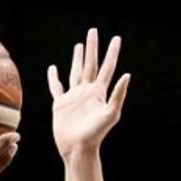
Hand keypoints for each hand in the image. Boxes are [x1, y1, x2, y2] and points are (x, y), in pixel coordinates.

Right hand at [48, 29, 129, 158]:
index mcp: (99, 92)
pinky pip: (57, 87)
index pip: (107, 67)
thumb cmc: (96, 135)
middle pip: (90, 64)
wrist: (78, 149)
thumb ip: (118, 95)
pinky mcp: (61, 104)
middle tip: (93, 31)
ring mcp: (74, 97)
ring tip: (79, 46)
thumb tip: (127, 75)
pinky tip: (53, 69)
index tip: (116, 38)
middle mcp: (87, 91)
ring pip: (75, 72)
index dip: (112, 53)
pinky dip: (54, 78)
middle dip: (92, 48)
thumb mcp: (111, 114)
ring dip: (77, 59)